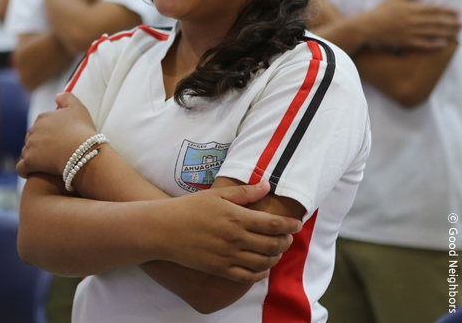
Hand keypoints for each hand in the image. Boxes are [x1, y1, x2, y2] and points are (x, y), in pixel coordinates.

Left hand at [17, 92, 96, 177]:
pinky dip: (25, 171)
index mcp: (42, 117)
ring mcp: (30, 146)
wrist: (82, 151)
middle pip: (32, 139)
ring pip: (26, 153)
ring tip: (45, 165)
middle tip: (53, 154)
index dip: (48, 134)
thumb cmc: (82, 130)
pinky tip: (32, 173)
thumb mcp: (78, 108)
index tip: (58, 142)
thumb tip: (57, 95)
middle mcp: (33, 130)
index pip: (40, 126)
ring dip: (33, 158)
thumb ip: (67, 98)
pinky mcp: (29, 162)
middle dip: (39, 146)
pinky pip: (21, 168)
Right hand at [154, 181, 300, 282]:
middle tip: (288, 238)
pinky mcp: (220, 268)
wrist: (164, 229)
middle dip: (285, 241)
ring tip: (277, 251)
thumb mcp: (217, 195)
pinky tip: (263, 268)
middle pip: (272, 244)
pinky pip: (246, 276)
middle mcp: (235, 238)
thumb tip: (267, 186)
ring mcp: (228, 255)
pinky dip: (260, 273)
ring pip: (263, 261)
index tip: (296, 224)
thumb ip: (244, 192)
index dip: (289, 225)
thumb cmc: (189, 208)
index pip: (273, 224)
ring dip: (275, 257)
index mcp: (237, 217)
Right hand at [363, 0, 460, 49]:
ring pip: (432, 32)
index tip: (458, 12)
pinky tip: (443, 43)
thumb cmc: (382, 10)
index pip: (434, 9)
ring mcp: (409, 32)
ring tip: (457, 32)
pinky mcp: (405, 42)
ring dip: (446, 32)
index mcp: (411, 8)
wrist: (367, 26)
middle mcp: (412, 20)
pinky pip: (422, 43)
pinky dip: (433, 44)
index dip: (447, 10)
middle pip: (436, 21)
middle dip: (451, 22)